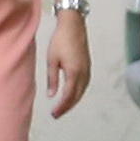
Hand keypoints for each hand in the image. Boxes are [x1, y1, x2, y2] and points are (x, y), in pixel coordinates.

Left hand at [42, 0, 95, 118]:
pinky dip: (78, 93)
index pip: (68, 95)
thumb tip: (51, 95)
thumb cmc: (60, 41)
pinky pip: (84, 85)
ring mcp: (88, 70)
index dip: (61, 107)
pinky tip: (72, 95)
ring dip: (73, 101)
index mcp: (74, 72)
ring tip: (63, 108)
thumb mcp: (52, 60)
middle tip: (56, 115)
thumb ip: (52, 79)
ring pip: (82, 91)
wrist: (73, 25)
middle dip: (67, 107)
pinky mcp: (88, 66)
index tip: (54, 114)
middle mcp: (83, 73)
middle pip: (76, 96)